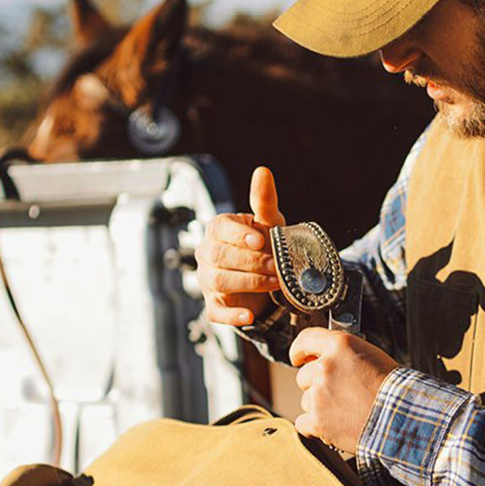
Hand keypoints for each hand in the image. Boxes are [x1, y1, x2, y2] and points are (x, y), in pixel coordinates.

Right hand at [194, 166, 285, 325]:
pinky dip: (232, 315)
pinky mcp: (214, 306)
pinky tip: (249, 315)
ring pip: (218, 281)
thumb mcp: (269, 223)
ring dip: (248, 282)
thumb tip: (263, 170)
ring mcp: (207, 281)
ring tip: (275, 282)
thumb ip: (264, 200)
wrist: (268, 279)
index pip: (219, 228)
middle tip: (277, 266)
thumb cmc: (265, 246)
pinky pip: (216, 312)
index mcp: (218, 230)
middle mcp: (207, 253)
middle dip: (250, 261)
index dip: (238, 234)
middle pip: (219, 256)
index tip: (260, 240)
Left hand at [288, 328, 398, 452]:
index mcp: (340, 346)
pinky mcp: (316, 421)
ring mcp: (318, 395)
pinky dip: (317, 426)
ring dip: (320, 406)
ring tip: (347, 411)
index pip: (306, 340)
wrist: (402, 419)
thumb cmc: (394, 389)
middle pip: (304, 376)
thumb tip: (327, 359)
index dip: (300, 350)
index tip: (298, 357)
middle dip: (317, 384)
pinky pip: (304, 423)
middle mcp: (324, 367)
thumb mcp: (372, 357)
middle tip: (341, 394)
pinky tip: (337, 425)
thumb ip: (344, 355)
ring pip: (306, 400)